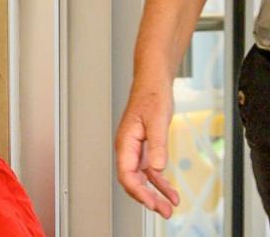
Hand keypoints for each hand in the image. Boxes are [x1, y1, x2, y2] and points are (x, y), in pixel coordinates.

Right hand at [115, 81, 180, 218]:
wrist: (153, 85)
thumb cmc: (151, 97)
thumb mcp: (157, 121)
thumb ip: (157, 145)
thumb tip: (157, 168)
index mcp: (125, 144)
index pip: (127, 175)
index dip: (139, 192)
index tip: (152, 203)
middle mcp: (127, 150)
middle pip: (133, 181)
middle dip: (147, 198)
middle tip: (163, 211)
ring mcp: (136, 151)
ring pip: (142, 179)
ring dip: (155, 193)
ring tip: (168, 206)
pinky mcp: (145, 149)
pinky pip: (150, 171)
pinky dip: (160, 182)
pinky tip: (170, 191)